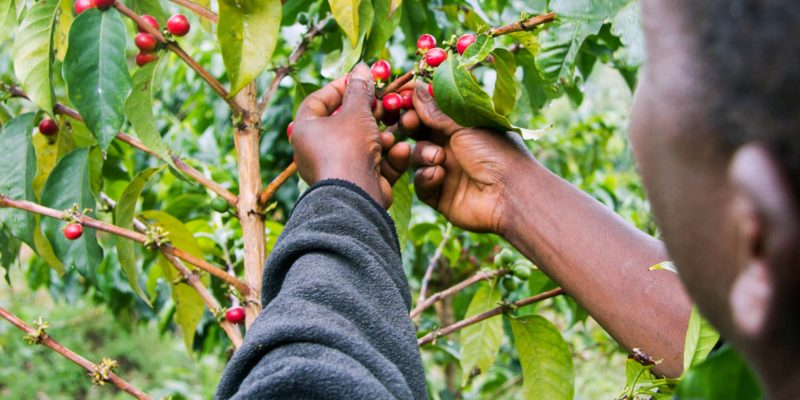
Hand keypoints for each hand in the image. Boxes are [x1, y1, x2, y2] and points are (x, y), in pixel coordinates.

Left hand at [291, 63, 409, 207]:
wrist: (355, 196)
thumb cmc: (348, 148)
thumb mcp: (356, 112)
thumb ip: (360, 90)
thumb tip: (361, 68)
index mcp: (306, 130)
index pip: (318, 101)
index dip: (339, 87)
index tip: (359, 79)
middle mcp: (317, 150)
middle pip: (344, 123)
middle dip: (368, 113)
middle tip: (385, 103)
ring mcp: (337, 168)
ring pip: (363, 145)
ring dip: (382, 136)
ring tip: (393, 131)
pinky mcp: (357, 183)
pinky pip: (373, 164)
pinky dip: (387, 157)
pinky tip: (399, 150)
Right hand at [399, 82, 535, 233]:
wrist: (510, 195)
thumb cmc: (496, 153)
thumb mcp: (465, 126)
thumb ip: (436, 111)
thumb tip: (417, 88)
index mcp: (462, 127)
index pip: (432, 112)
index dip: (416, 105)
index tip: (402, 97)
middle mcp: (453, 147)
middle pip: (420, 133)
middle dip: (411, 127)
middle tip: (409, 122)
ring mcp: (445, 171)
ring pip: (417, 157)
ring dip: (423, 154)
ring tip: (438, 158)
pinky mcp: (439, 195)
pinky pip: (421, 183)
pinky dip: (426, 177)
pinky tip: (439, 175)